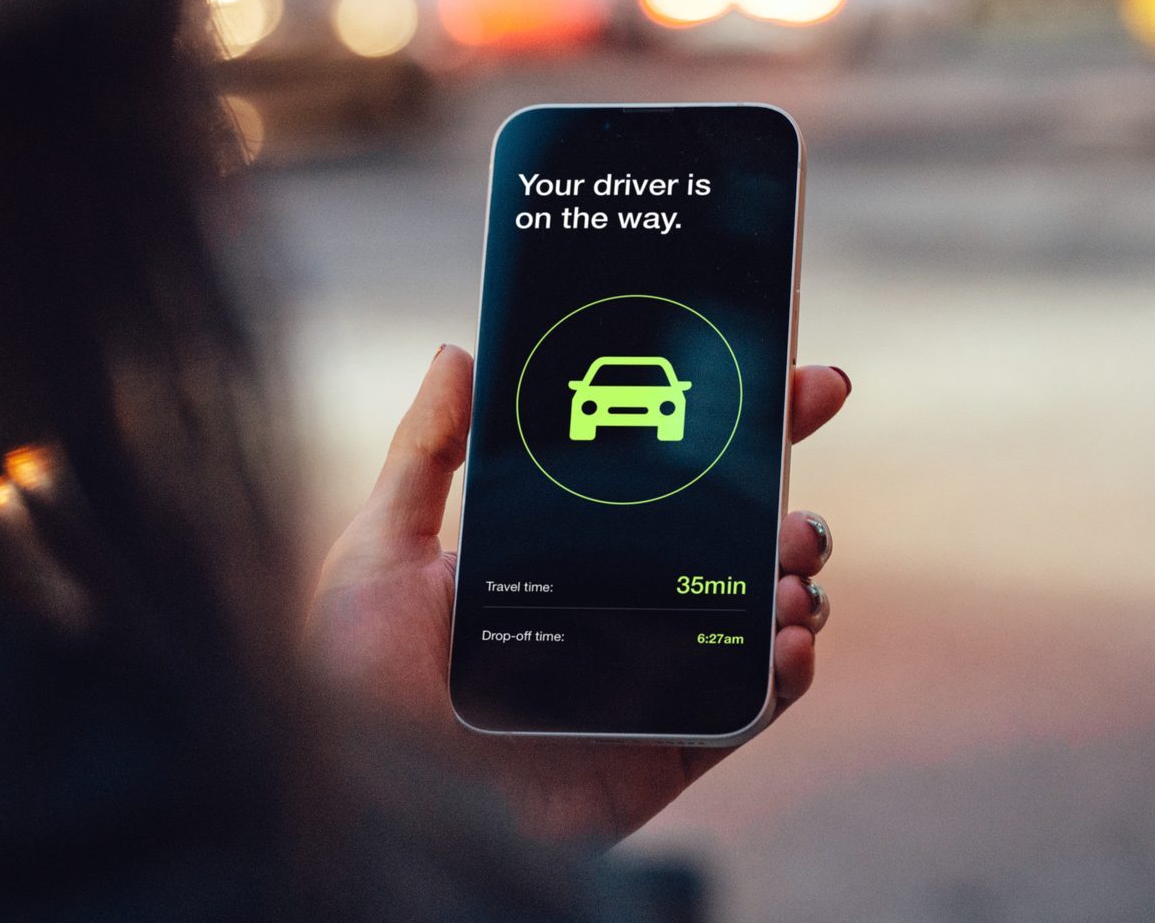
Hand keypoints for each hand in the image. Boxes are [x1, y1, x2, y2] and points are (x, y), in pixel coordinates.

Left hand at [312, 345, 848, 842]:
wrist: (373, 803)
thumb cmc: (354, 681)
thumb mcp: (381, 550)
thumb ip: (424, 453)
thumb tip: (458, 351)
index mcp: (568, 552)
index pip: (667, 477)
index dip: (737, 428)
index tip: (795, 381)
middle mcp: (619, 608)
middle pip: (732, 539)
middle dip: (787, 499)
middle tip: (800, 483)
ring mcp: (650, 678)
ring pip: (756, 614)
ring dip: (794, 577)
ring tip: (789, 565)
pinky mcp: (667, 747)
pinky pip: (749, 706)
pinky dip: (786, 671)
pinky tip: (786, 638)